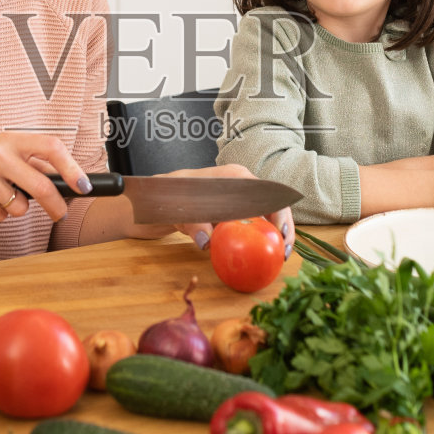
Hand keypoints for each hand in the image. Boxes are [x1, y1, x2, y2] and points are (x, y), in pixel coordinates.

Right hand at [0, 132, 90, 223]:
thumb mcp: (0, 152)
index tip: (84, 186)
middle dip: (56, 206)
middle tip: (60, 214)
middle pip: (41, 185)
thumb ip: (30, 163)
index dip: (72, 168)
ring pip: (20, 207)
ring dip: (16, 210)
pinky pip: (0, 217)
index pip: (50, 147)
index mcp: (9, 140)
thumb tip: (69, 180)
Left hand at [126, 164, 294, 255]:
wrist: (149, 199)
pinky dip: (258, 237)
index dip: (281, 217)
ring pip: (264, 215)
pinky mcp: (230, 212)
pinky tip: (260, 254)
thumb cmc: (165, 196)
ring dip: (273, 234)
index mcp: (235, 177)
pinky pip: (250, 224)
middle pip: (273, 205)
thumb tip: (207, 242)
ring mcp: (236, 198)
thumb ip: (195, 223)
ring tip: (278, 256)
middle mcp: (240, 185)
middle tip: (284, 254)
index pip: (269, 195)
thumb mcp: (179, 209)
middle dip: (283, 229)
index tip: (281, 239)